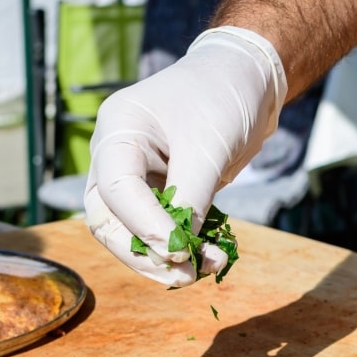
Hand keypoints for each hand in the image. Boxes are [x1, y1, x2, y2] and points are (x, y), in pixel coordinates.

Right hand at [84, 27, 286, 286]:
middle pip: (109, 219)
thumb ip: (192, 196)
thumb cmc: (222, 98)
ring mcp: (137, 174)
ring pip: (131, 230)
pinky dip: (181, 246)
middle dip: (143, 253)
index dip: (143, 227)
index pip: (115, 190)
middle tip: (182, 276)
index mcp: (118, 132)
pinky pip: (161, 227)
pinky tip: (209, 258)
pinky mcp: (162, 189)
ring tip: (202, 271)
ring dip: (163, 258)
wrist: (247, 80)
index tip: (179, 252)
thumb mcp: (208, 146)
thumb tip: (181, 248)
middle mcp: (117, 155)